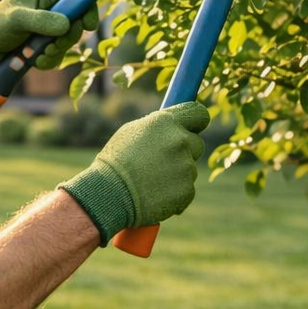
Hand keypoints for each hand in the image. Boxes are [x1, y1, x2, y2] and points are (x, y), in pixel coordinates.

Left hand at [0, 0, 100, 80]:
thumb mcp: (16, 20)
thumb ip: (40, 20)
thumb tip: (66, 24)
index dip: (87, 7)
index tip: (88, 26)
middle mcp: (50, 6)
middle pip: (77, 20)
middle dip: (67, 37)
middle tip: (52, 46)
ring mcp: (49, 25)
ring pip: (68, 40)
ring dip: (56, 52)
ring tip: (37, 56)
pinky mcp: (46, 42)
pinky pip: (59, 53)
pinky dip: (49, 60)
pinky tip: (34, 62)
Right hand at [59, 102, 210, 244]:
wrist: (109, 194)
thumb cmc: (115, 161)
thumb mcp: (131, 132)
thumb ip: (158, 128)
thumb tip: (171, 127)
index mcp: (166, 122)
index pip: (198, 114)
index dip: (196, 122)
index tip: (193, 128)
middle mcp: (180, 141)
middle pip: (197, 143)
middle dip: (185, 150)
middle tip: (162, 161)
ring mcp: (186, 166)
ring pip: (189, 168)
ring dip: (176, 173)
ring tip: (151, 180)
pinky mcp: (187, 190)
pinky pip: (186, 188)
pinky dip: (174, 193)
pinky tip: (155, 194)